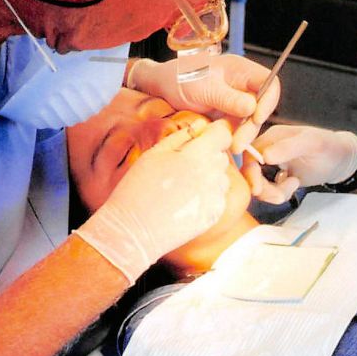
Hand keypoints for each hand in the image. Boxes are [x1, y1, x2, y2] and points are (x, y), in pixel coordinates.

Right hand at [74, 120, 231, 282]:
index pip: (223, 133)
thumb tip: (201, 125)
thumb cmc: (138, 189)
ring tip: (183, 186)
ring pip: (222, 176)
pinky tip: (186, 201)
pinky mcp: (215, 214)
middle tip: (183, 167)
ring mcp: (215, 196)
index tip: (206, 136)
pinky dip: (208, 196)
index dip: (215, 132)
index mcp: (196, 155)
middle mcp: (212, 175)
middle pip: (221, 155)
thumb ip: (181, 136)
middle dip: (208, 155)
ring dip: (209, 176)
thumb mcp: (154, 154)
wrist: (133, 230)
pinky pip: (219, 196)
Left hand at [127, 55, 279, 151]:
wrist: (159, 88)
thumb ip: (228, 98)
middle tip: (238, 143)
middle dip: (252, 126)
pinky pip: (238, 130)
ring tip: (231, 148)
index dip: (268, 101)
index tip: (256, 118)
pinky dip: (234, 139)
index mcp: (241, 70)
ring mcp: (236, 102)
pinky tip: (226, 147)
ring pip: (250, 122)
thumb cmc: (179, 78)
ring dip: (243, 136)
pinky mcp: (227, 117)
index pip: (269, 84)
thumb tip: (252, 107)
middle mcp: (242, 86)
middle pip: (262, 107)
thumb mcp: (203, 88)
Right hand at [243, 125, 356, 203]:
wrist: (341, 160)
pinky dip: (279, 193)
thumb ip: (288, 148)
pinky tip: (295, 185)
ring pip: (258, 184)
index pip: (248, 154)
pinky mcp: (276, 177)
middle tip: (279, 196)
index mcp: (271, 136)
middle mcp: (267, 149)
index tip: (258, 188)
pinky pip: (269, 190)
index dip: (249, 172)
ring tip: (294, 185)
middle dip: (262, 188)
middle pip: (250, 172)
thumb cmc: (329, 147)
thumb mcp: (312, 144)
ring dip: (273, 192)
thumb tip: (264, 156)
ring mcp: (271, 164)